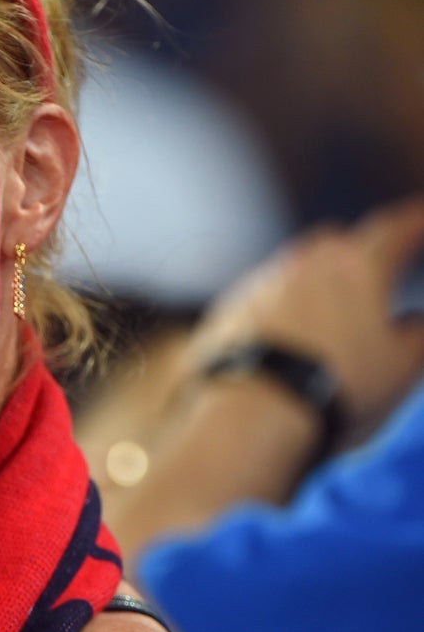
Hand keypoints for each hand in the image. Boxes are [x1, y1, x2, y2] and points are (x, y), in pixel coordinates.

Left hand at [186, 196, 423, 437]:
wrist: (250, 414)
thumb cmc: (337, 390)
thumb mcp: (401, 368)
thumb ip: (419, 338)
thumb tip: (416, 324)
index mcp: (358, 265)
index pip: (395, 230)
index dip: (415, 222)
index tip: (422, 216)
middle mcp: (305, 262)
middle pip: (336, 243)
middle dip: (355, 254)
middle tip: (370, 277)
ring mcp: (259, 283)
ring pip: (292, 272)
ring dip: (311, 290)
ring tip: (323, 328)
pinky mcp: (226, 311)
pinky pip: (258, 302)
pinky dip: (275, 316)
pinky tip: (280, 347)